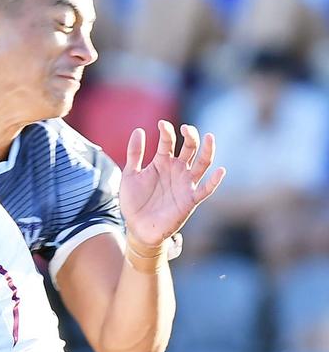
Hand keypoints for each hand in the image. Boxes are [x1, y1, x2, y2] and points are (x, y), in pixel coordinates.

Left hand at [120, 120, 225, 248]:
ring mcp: (185, 184)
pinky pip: (206, 189)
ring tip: (209, 137)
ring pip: (203, 163)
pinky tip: (221, 171)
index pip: (168, 142)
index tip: (161, 124)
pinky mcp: (190, 200)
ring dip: (208, 151)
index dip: (167, 132)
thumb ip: (134, 153)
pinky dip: (214, 181)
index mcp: (162, 162)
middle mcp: (177, 170)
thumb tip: (139, 129)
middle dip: (191, 136)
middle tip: (186, 128)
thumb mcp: (130, 175)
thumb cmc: (134, 201)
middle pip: (190, 148)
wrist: (137, 227)